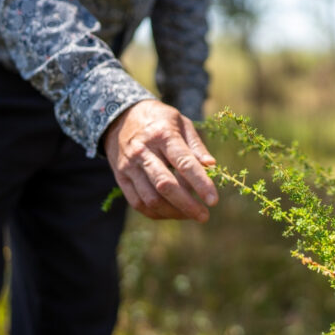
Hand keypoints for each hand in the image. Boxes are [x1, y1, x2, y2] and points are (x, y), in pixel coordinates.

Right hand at [103, 99, 217, 220]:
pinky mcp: (121, 178)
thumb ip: (196, 146)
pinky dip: (157, 213)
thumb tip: (212, 166)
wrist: (120, 117)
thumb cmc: (159, 120)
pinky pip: (138, 203)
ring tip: (191, 215)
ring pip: (150, 198)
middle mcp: (143, 151)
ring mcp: (129, 166)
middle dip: (187, 205)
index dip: (200, 183)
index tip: (214, 201)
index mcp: (162, 135)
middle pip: (165, 185)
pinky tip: (172, 212)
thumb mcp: (181, 122)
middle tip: (204, 216)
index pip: (184, 163)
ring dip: (173, 212)